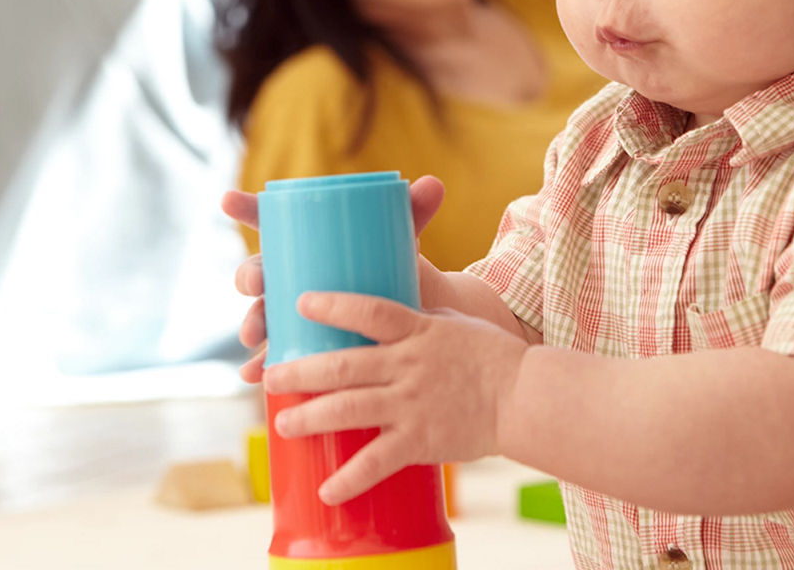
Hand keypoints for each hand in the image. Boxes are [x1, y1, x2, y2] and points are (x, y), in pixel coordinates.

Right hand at [221, 176, 447, 383]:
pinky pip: (271, 355)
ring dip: (251, 323)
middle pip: (258, 272)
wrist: (411, 315)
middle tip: (255, 284)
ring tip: (252, 335)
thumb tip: (434, 184)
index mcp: (305, 244)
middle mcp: (290, 277)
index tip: (229, 201)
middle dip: (249, 277)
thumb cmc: (396, 268)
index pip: (268, 221)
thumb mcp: (401, 241)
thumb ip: (414, 212)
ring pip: (260, 315)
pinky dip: (257, 364)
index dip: (245, 208)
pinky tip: (251, 373)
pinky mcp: (300, 346)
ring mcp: (291, 313)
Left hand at [262, 292, 527, 504]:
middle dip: (300, 371)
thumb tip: (378, 315)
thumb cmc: (492, 356)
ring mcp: (412, 403)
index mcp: (417, 331)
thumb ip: (415, 321)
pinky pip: (378, 461)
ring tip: (283, 424)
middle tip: (269, 377)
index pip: (369, 311)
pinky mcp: (420, 440)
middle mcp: (408, 365)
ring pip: (350, 409)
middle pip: (344, 364)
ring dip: (311, 417)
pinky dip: (350, 478)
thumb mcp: (452, 323)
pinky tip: (327, 490)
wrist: (525, 397)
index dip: (334, 306)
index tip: (300, 304)